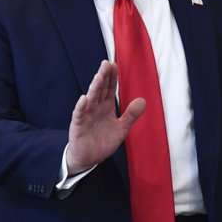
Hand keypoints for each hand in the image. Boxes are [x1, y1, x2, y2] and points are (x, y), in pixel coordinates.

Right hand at [66, 60, 144, 174]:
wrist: (89, 159)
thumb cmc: (103, 142)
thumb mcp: (121, 129)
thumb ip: (131, 115)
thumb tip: (143, 100)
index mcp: (106, 107)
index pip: (109, 88)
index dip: (111, 77)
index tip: (114, 64)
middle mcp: (95, 108)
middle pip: (100, 89)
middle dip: (103, 77)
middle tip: (106, 63)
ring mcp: (86, 115)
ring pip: (91, 99)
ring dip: (94, 88)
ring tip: (98, 77)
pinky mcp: (78, 125)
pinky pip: (79, 115)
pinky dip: (81, 107)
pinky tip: (84, 99)